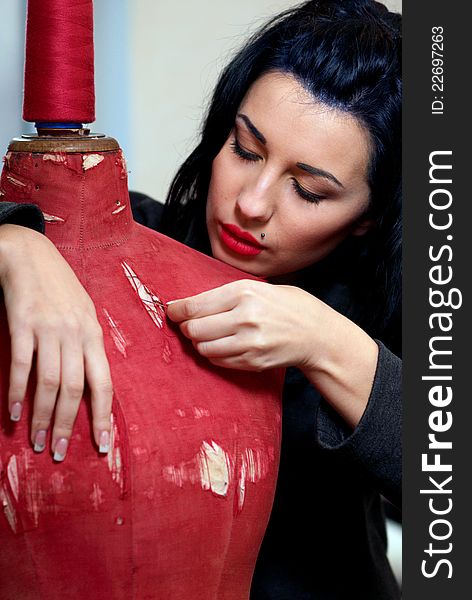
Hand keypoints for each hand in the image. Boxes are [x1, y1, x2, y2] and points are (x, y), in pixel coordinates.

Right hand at [0, 224, 112, 459]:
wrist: (30, 255)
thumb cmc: (60, 287)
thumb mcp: (84, 313)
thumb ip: (88, 345)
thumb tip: (93, 379)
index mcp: (93, 335)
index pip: (104, 382)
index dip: (103, 416)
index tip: (102, 445)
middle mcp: (75, 334)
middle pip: (76, 389)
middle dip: (69, 425)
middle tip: (60, 453)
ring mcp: (49, 329)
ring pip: (50, 383)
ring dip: (43, 416)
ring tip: (38, 442)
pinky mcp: (23, 324)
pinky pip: (21, 365)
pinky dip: (17, 392)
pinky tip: (14, 413)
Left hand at [166, 279, 323, 371]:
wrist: (317, 334)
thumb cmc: (288, 306)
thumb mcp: (259, 288)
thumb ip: (226, 295)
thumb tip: (190, 304)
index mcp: (244, 292)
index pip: (195, 306)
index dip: (177, 310)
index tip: (172, 311)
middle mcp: (245, 318)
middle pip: (194, 329)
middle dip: (186, 328)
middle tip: (190, 325)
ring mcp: (249, 343)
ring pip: (203, 348)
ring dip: (199, 343)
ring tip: (208, 336)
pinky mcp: (252, 362)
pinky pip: (218, 361)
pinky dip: (213, 354)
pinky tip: (223, 345)